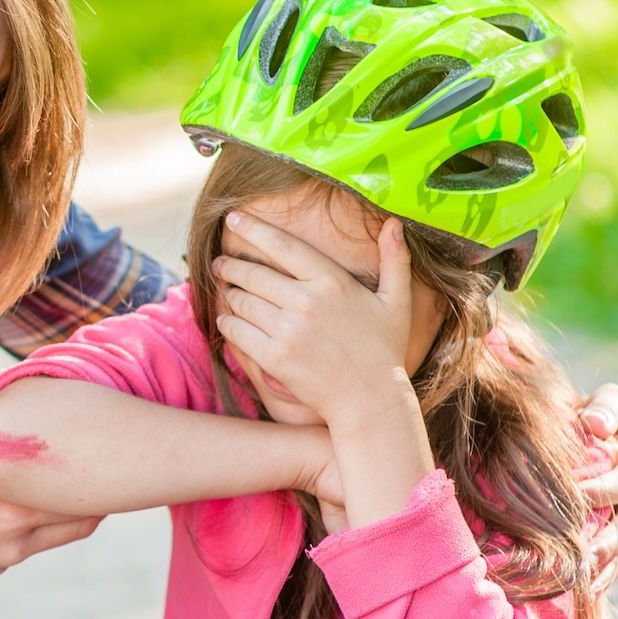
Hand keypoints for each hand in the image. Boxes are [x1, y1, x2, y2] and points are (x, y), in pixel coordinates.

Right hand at [0, 407, 102, 578]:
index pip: (82, 501)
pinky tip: (25, 501)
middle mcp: (16, 541)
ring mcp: (5, 558)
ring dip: (67, 512)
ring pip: (56, 537)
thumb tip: (8, 378)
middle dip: (97, 499)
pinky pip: (28, 545)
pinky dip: (36, 523)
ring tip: (74, 481)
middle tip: (109, 470)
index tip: (114, 455)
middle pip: (81, 524)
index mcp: (11, 510)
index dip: (104, 480)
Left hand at [211, 212, 417, 423]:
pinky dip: (227, 322)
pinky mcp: (274, 357)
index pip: (283, 246)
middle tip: (220, 263)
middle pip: (253, 273)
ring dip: (228, 293)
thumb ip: (395, 260)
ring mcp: (288, 330)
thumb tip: (393, 222)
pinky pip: (237, 331)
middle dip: (231, 265)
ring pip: (241, 301)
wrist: (371, 401)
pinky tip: (226, 318)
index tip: (234, 217)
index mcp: (333, 282)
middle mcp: (307, 302)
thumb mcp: (397, 302)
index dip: (254, 229)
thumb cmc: (384, 350)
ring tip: (224, 289)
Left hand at [572, 383, 617, 594]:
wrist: (597, 438)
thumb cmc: (599, 415)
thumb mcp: (609, 401)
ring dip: (604, 566)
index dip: (602, 491)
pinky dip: (604, 577)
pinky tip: (584, 591)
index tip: (571, 497)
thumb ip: (606, 407)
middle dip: (606, 541)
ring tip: (580, 581)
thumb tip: (594, 423)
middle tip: (580, 554)